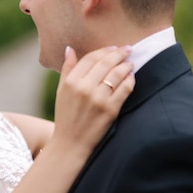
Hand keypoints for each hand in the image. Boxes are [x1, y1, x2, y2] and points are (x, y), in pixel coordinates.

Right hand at [52, 45, 133, 159]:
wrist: (70, 144)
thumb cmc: (66, 118)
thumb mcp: (61, 92)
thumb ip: (66, 70)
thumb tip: (70, 49)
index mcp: (71, 82)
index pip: (90, 58)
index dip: (104, 51)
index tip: (113, 48)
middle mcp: (84, 88)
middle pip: (105, 63)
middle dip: (119, 53)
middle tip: (127, 49)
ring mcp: (98, 99)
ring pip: (117, 73)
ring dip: (126, 65)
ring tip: (130, 63)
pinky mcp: (110, 110)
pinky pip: (124, 89)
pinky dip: (130, 81)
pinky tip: (131, 78)